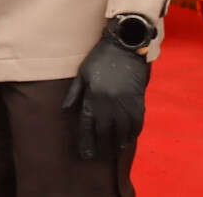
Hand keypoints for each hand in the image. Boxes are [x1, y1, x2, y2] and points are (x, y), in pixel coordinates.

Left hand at [62, 30, 149, 160]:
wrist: (125, 46)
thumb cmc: (100, 58)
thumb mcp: (82, 73)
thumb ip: (74, 94)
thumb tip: (64, 110)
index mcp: (93, 96)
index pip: (88, 125)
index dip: (86, 141)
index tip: (85, 154)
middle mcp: (109, 103)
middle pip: (105, 131)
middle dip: (101, 145)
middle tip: (98, 156)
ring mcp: (125, 103)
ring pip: (122, 130)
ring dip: (118, 142)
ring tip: (114, 149)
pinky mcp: (138, 100)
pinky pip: (137, 122)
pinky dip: (134, 132)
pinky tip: (129, 138)